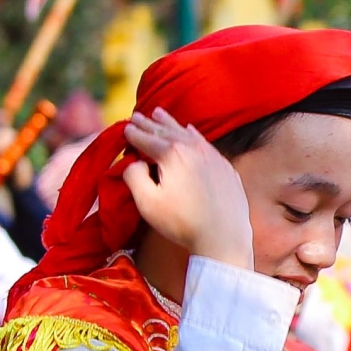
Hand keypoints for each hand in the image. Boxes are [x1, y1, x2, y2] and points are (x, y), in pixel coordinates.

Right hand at [122, 110, 251, 269]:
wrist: (224, 237)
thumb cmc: (182, 223)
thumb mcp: (148, 203)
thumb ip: (133, 177)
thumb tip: (134, 162)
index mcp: (172, 154)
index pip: (147, 140)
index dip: (133, 134)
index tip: (124, 128)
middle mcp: (193, 149)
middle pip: (166, 132)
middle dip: (149, 124)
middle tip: (137, 116)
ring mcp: (213, 156)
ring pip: (187, 133)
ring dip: (170, 123)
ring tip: (159, 113)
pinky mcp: (225, 167)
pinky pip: (205, 143)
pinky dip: (193, 134)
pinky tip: (190, 130)